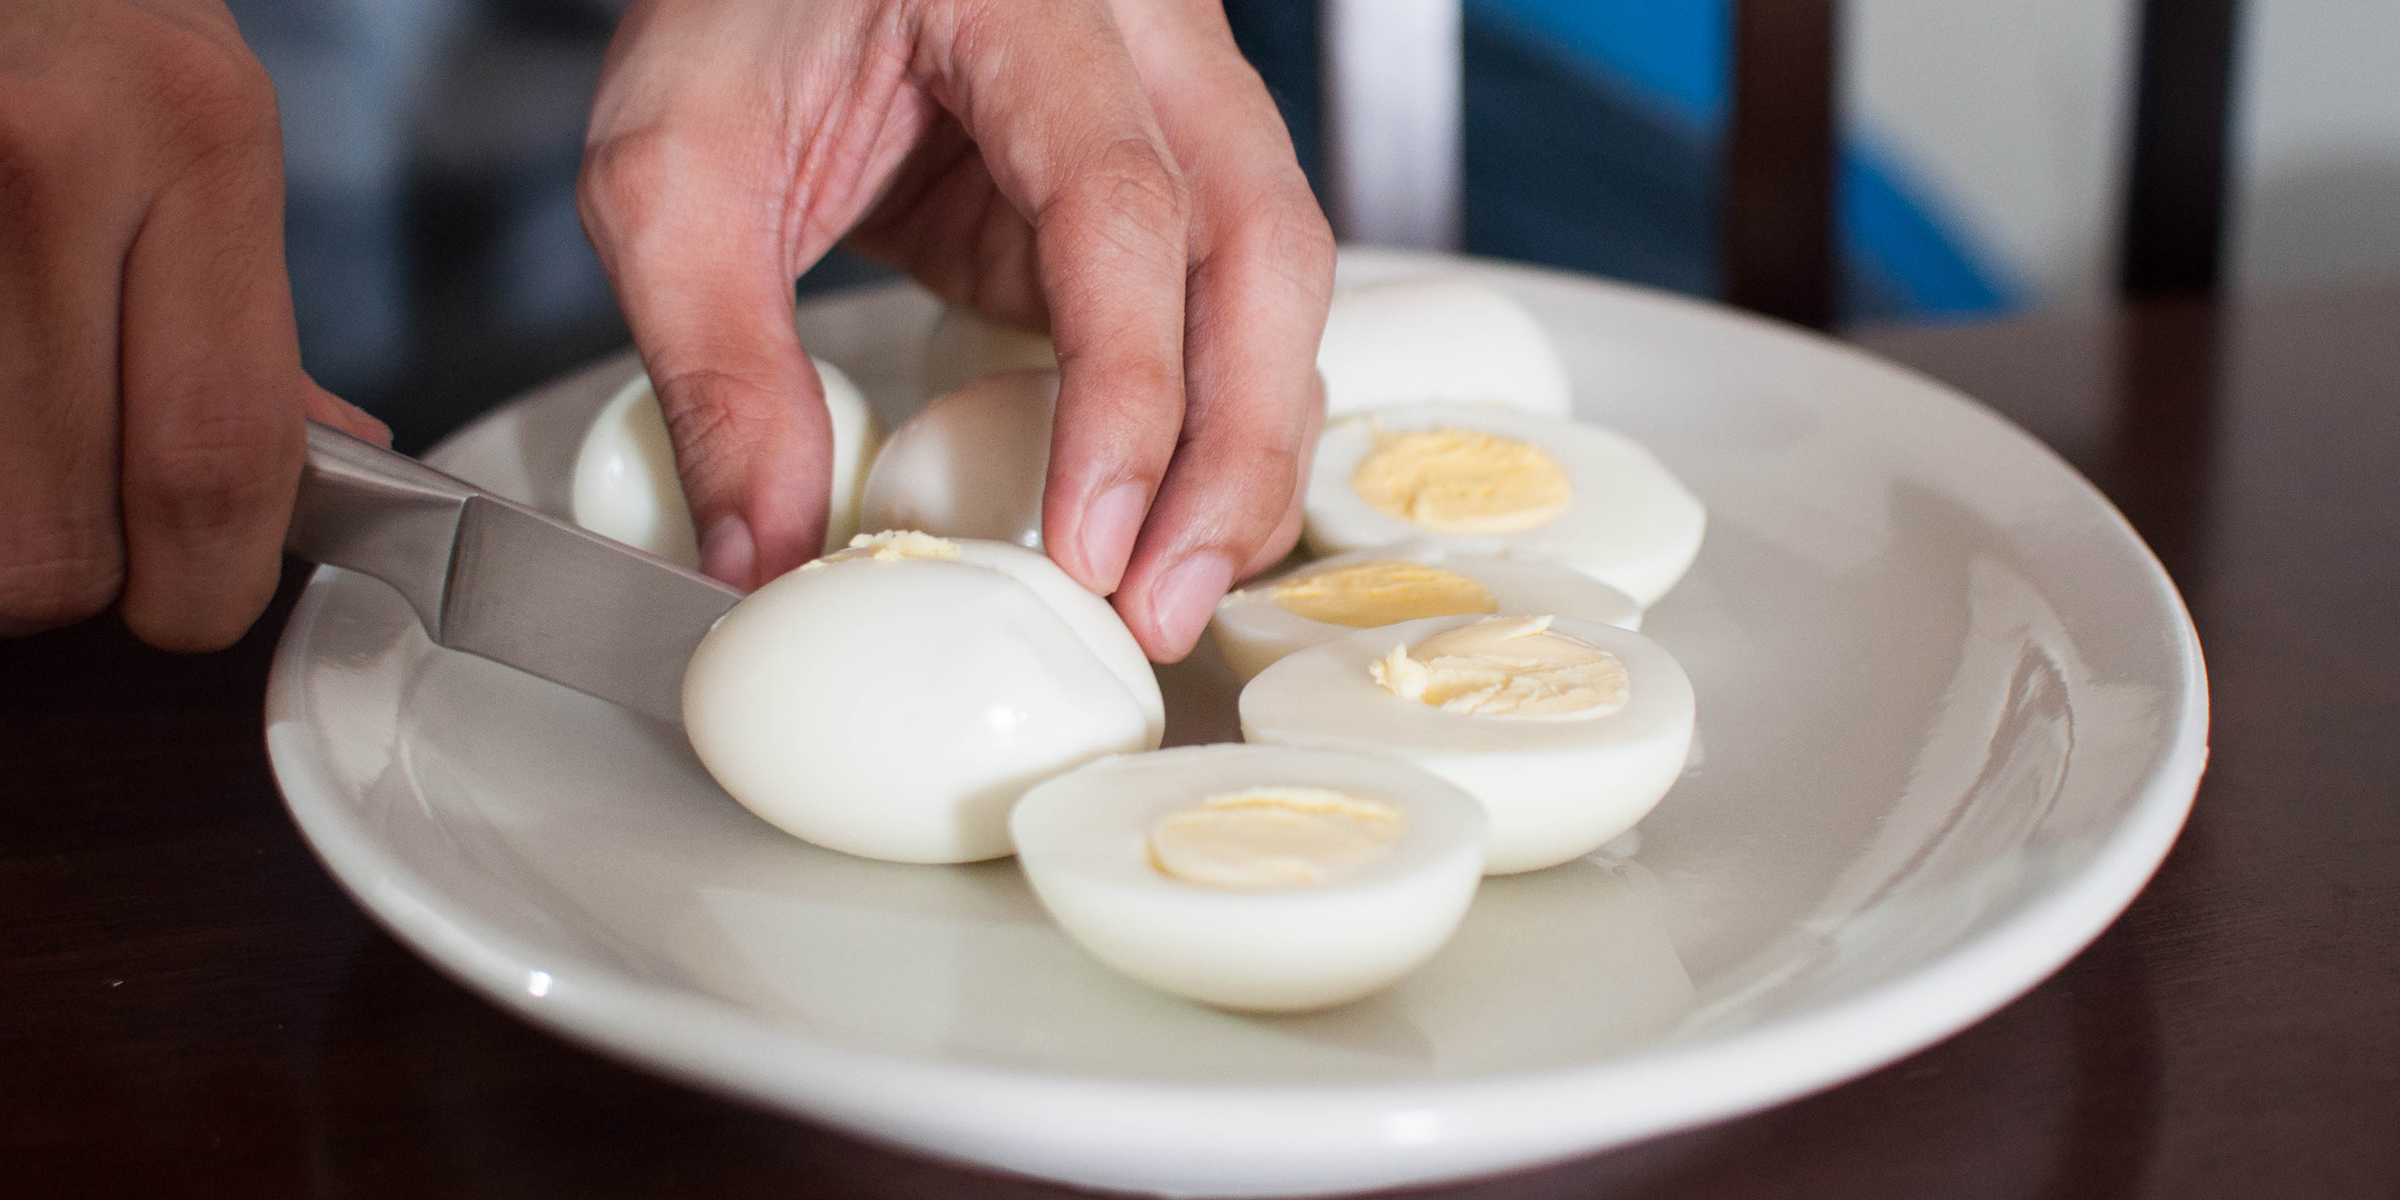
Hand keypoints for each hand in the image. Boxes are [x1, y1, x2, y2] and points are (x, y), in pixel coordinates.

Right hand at [0, 0, 388, 649]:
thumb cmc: (71, 12)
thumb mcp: (193, 117)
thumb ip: (244, 309)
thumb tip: (332, 458)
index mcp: (192, 134)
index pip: (216, 468)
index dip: (203, 588)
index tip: (193, 595)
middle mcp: (45, 157)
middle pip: (51, 547)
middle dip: (65, 569)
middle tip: (68, 508)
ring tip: (13, 428)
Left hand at [579, 0, 1333, 659]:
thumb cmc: (738, 4)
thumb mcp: (671, 168)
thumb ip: (717, 362)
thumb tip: (767, 555)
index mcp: (1030, 3)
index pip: (1122, 205)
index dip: (1125, 393)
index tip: (1089, 542)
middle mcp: (1142, 41)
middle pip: (1262, 251)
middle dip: (1231, 453)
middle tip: (1162, 603)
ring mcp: (1171, 105)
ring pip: (1279, 283)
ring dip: (1245, 452)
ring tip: (1169, 590)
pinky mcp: (1158, 183)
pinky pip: (1228, 305)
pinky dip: (1216, 423)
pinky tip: (1167, 523)